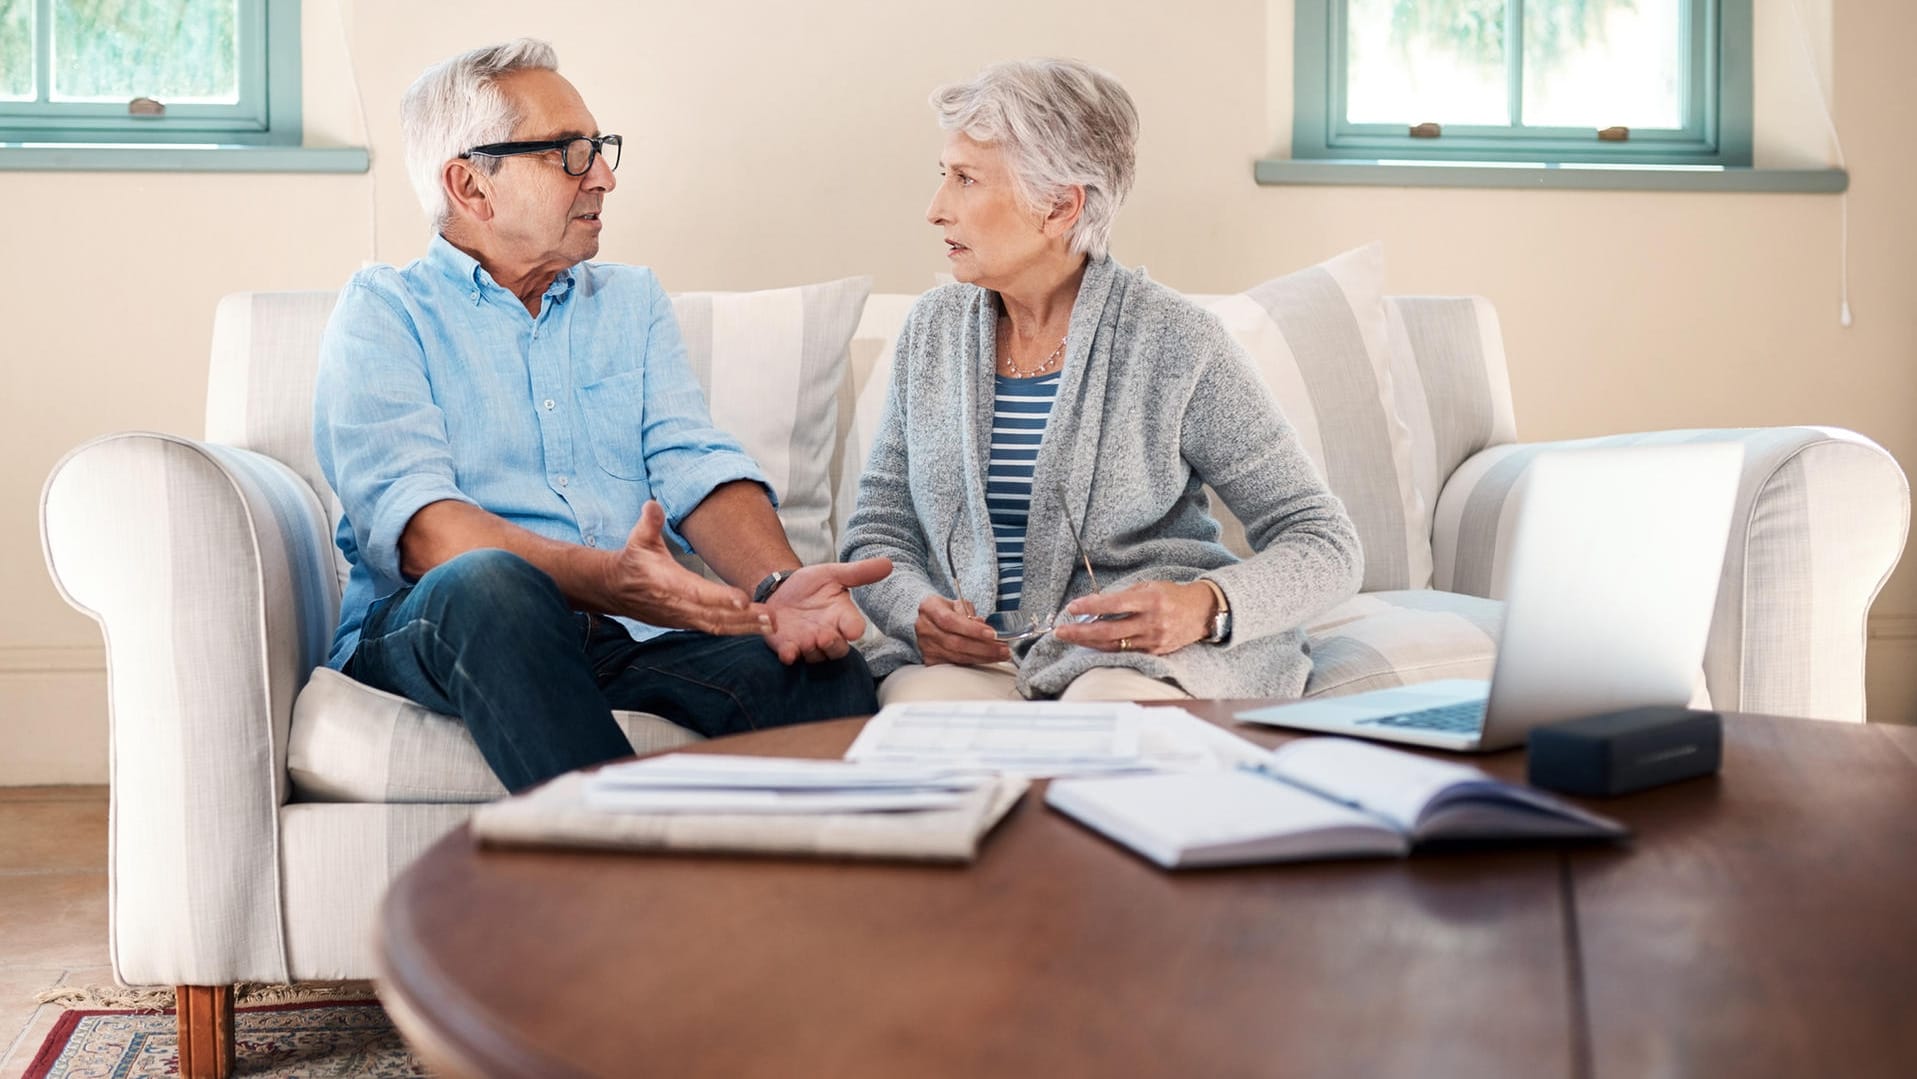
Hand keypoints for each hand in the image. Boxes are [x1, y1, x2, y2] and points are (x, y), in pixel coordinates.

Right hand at [602, 502, 768, 634]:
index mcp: (667, 582)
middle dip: (744, 618)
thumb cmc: (633, 561)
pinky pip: (714, 629)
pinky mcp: (686, 623)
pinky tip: (758, 629)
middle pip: (714, 615)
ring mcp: (682, 618)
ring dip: (746, 627)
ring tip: (771, 625)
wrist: (615, 589)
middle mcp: (677, 604)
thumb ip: (649, 523)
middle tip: (771, 617)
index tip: (743, 600)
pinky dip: (737, 631)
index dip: (719, 597)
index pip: (696, 592)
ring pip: (717, 626)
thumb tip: (653, 505)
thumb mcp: (638, 539)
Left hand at [762, 558, 892, 663]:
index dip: (854, 630)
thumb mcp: (833, 574)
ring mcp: (808, 643)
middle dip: (833, 645)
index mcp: (841, 616)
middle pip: (838, 650)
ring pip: (816, 656)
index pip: (855, 627)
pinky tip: (786, 651)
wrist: (779, 590)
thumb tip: (888, 563)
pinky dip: (788, 655)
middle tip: (824, 637)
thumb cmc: (810, 585)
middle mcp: (828, 633)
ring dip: (811, 650)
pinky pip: (790, 657)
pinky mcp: (788, 647)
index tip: (852, 631)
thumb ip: (859, 572)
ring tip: (806, 640)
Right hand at [915, 594, 1011, 665]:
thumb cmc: (948, 610)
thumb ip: (970, 614)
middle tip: (1003, 649)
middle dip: (983, 648)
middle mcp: (924, 627)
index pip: (950, 621)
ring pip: (957, 656)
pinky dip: (974, 662)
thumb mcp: (958, 604)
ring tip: (1000, 655)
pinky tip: (987, 659)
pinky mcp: (930, 660)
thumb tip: (983, 627)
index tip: (992, 634)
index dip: (972, 630)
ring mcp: (925, 646)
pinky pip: (955, 664)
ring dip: (982, 657)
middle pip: (955, 642)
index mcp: (929, 608)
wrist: (931, 620)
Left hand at [1052, 580, 1214, 655]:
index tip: (1072, 607)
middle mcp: (1151, 622)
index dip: (1091, 606)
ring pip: (1113, 645)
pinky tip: (1091, 644)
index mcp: (1150, 600)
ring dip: (1088, 642)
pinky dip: (1105, 648)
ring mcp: (1153, 641)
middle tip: (1060, 631)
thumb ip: (1124, 595)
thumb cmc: (1173, 595)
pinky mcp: (1154, 653)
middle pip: (1108, 631)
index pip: (1114, 604)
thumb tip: (1096, 604)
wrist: (1202, 612)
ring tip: (1070, 637)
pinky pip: (1124, 652)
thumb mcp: (1150, 586)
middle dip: (1080, 632)